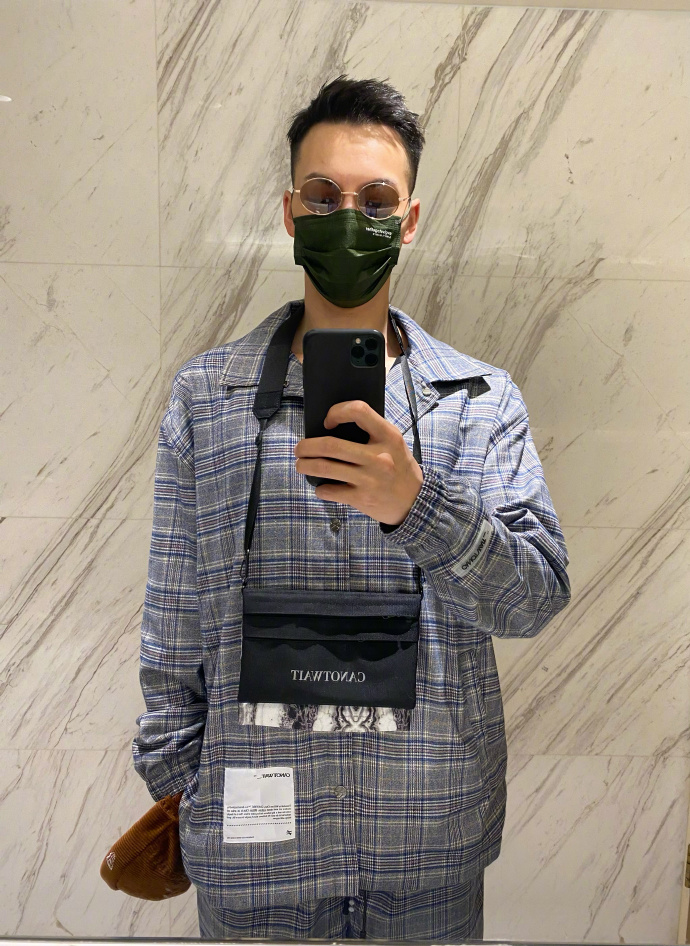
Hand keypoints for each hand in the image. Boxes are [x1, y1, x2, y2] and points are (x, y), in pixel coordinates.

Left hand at [294, 400, 422, 526]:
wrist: (415, 502)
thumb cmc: (399, 467)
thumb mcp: (393, 443)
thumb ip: (371, 432)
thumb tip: (332, 427)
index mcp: (388, 436)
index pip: (358, 411)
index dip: (336, 412)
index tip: (327, 422)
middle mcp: (379, 456)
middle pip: (330, 445)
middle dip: (307, 446)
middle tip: (300, 449)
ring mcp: (370, 479)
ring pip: (324, 468)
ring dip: (305, 466)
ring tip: (301, 465)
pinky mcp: (362, 498)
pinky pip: (330, 491)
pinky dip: (321, 489)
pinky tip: (322, 487)